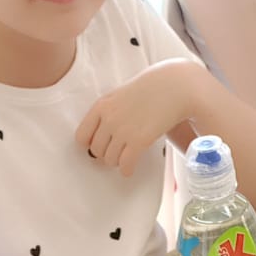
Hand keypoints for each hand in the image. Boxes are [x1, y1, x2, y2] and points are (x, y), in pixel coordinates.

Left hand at [76, 60, 205, 176]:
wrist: (174, 86)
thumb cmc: (150, 90)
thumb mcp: (121, 95)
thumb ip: (109, 111)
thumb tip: (102, 135)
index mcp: (101, 106)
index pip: (81, 136)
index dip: (90, 143)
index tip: (99, 145)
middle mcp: (109, 119)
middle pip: (96, 151)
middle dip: (106, 154)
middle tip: (117, 152)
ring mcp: (123, 131)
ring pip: (110, 160)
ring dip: (117, 161)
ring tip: (126, 157)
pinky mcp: (138, 141)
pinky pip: (125, 164)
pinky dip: (127, 170)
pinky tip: (130, 168)